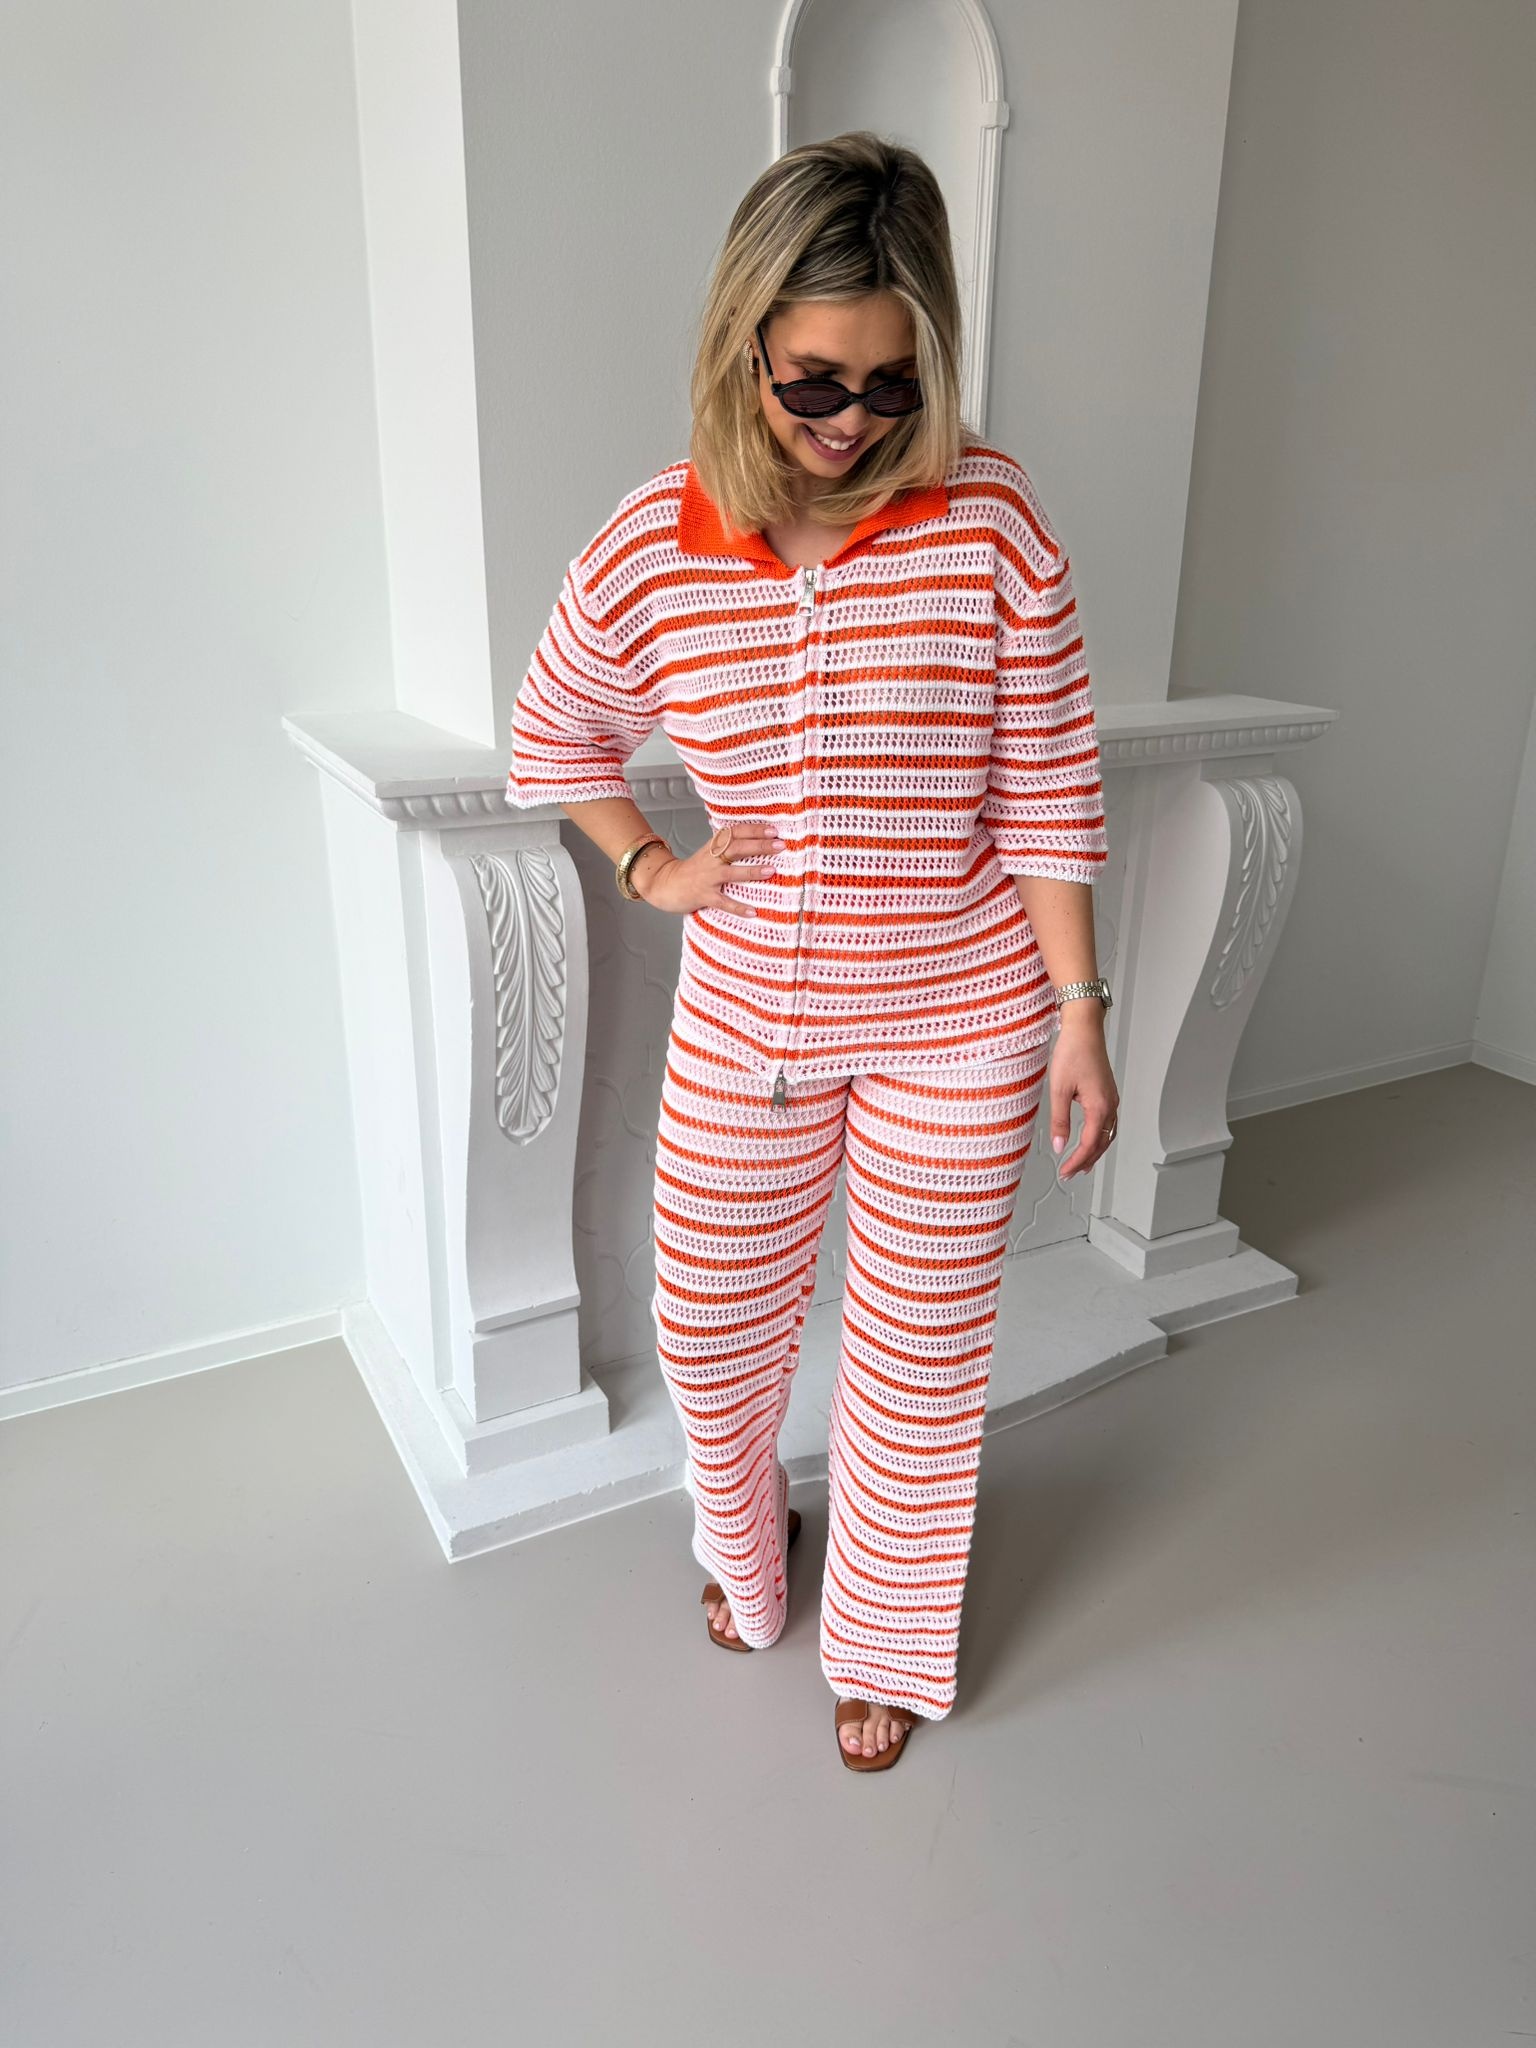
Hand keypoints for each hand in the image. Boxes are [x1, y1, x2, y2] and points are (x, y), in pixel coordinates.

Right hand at [633, 819, 785, 915]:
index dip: (754, 829)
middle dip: (759, 845)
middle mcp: (711, 859)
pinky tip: (753, 911)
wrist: (665, 884)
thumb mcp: (710, 853)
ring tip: (771, 871)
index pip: (736, 832)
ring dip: (751, 871)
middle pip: (736, 848)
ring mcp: (707, 878)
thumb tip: (759, 842)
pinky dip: (738, 907)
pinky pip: (723, 902)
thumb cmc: (694, 870)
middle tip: (781, 845)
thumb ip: (729, 847)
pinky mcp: (703, 896)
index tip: (774, 830)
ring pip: (731, 873)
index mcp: (714, 846)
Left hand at [1049, 1007, 1118, 1178]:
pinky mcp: (1108, 1093)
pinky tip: (1092, 1139)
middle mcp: (1110, 1105)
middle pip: (1102, 1143)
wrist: (1084, 1029)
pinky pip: (1109, 1123)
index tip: (1065, 1172)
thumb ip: (1060, 1121)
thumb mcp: (1058, 1090)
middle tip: (1071, 1174)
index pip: (1090, 1145)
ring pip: (1108, 1134)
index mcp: (1099, 1107)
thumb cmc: (1072, 1052)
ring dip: (1096, 1152)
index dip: (1077, 1161)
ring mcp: (1111, 1099)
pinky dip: (1101, 1137)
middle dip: (1086, 1161)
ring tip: (1083, 1164)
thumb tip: (1059, 1145)